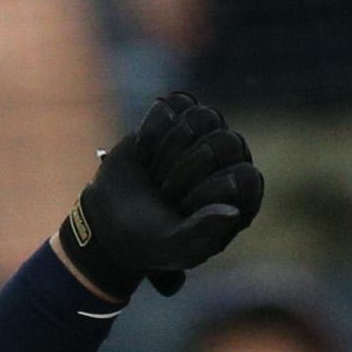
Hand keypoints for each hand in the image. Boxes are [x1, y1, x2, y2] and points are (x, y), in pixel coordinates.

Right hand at [59, 90, 262, 298]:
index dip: (210, 190)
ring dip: (169, 150)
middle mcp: (228, 163)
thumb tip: (232, 212)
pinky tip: (143, 156)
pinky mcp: (177, 117)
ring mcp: (204, 136)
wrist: (108, 223)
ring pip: (202, 117)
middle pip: (224, 142)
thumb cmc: (148, 241)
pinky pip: (175, 104)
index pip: (244, 177)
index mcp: (239, 199)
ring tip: (155, 175)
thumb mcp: (174, 247)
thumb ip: (204, 233)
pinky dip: (152, 131)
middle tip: (165, 192)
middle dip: (186, 170)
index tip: (182, 209)